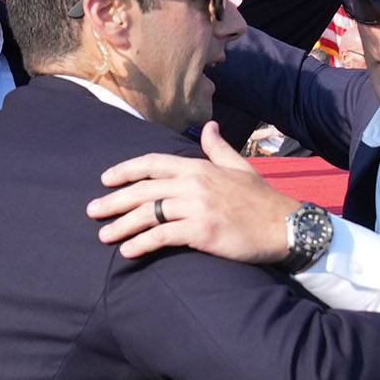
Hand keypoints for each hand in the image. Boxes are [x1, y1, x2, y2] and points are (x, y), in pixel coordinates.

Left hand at [89, 122, 294, 262]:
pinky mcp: (201, 231)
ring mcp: (197, 207)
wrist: (286, 226)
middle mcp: (194, 183)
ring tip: (104, 236)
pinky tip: (129, 252)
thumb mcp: (239, 167)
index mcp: (199, 167)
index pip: (152, 163)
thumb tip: (208, 126)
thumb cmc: (262, 200)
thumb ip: (217, 148)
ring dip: (122, 225)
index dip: (126, 171)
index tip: (105, 179)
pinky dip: (142, 244)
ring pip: (148, 213)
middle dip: (114, 200)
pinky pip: (162, 236)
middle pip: (143, 190)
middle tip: (92, 210)